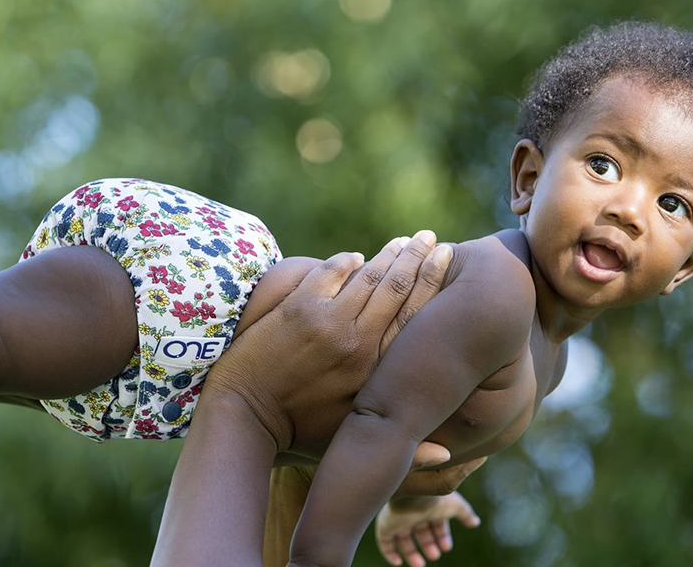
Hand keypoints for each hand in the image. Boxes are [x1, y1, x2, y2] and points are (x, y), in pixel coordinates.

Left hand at [205, 231, 452, 454]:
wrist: (245, 415)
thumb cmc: (299, 434)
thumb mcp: (353, 440)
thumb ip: (402, 448)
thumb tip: (447, 454)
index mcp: (376, 370)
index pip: (416, 319)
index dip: (434, 286)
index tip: (447, 261)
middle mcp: (356, 341)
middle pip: (396, 289)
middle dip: (418, 259)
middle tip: (433, 239)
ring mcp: (325, 320)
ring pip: (367, 277)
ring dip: (388, 255)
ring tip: (405, 240)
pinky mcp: (296, 308)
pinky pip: (328, 273)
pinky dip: (345, 262)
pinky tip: (356, 256)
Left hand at [375, 492, 480, 566]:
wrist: (412, 490)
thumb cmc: (435, 496)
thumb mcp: (455, 506)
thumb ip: (465, 513)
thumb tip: (475, 522)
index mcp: (428, 506)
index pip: (434, 523)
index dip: (441, 536)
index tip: (446, 547)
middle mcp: (413, 512)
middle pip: (420, 532)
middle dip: (428, 545)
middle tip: (434, 556)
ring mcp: (398, 518)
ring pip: (403, 539)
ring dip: (411, 554)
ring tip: (419, 565)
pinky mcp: (385, 524)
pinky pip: (384, 542)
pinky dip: (389, 553)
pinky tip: (397, 563)